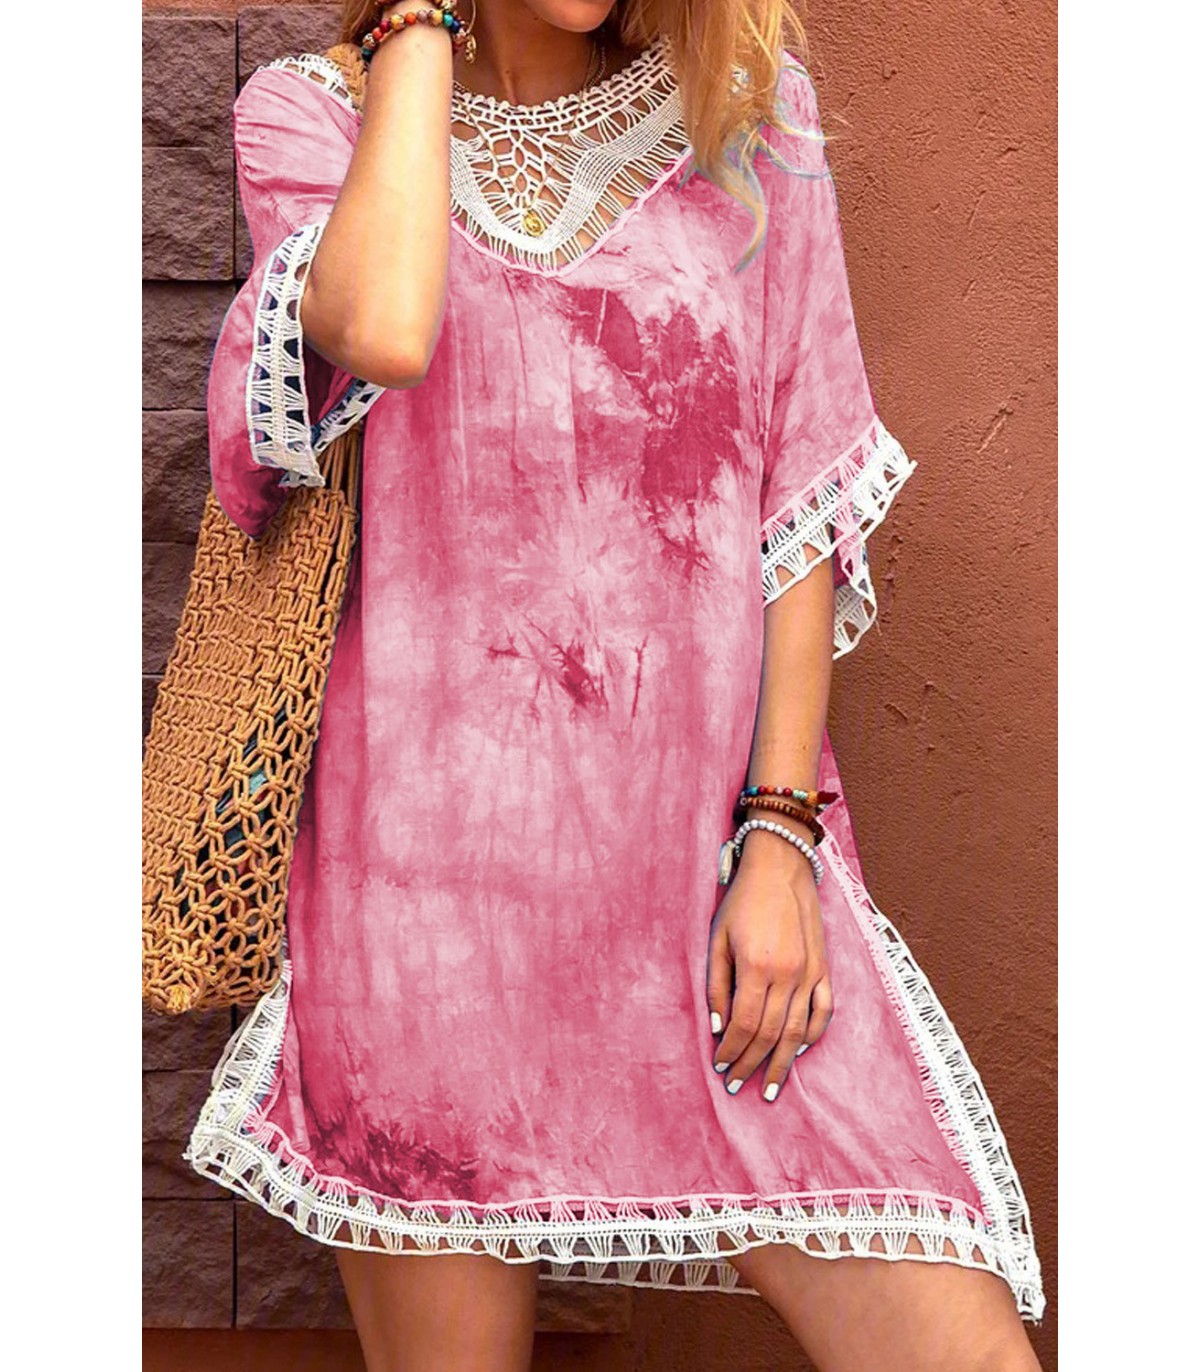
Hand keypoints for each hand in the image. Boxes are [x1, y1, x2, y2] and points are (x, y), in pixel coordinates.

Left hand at [706, 829, 833, 1101]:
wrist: (781, 867)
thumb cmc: (742, 900)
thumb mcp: (718, 938)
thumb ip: (717, 984)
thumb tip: (717, 1027)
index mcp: (757, 967)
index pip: (743, 1025)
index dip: (731, 1051)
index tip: (720, 1067)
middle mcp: (787, 974)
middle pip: (769, 1034)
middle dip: (751, 1065)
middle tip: (737, 1086)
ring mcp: (810, 972)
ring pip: (797, 1031)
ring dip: (781, 1063)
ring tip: (770, 1088)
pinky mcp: (824, 967)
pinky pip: (823, 1011)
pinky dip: (812, 1035)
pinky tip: (797, 1051)